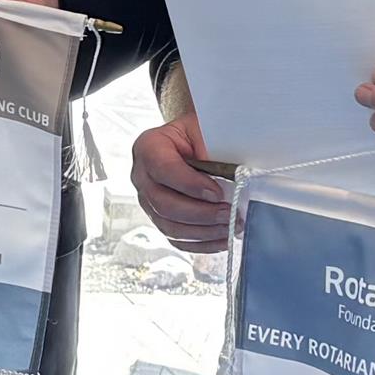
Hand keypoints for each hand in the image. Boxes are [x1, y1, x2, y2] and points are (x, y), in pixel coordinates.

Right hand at [129, 109, 232, 253]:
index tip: (218, 192)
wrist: (193, 140)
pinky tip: (222, 239)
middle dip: (201, 213)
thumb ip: (211, 151)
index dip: (190, 185)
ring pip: (169, 226)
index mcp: (149, 147)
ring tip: (231, 227)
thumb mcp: (204, 130)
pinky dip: (201, 243)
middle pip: (163, 203)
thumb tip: (232, 182)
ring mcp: (148, 200)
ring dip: (204, 231)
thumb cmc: (199, 133)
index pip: (164, 169)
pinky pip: (176, 239)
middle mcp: (142, 176)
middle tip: (229, 213)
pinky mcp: (160, 218)